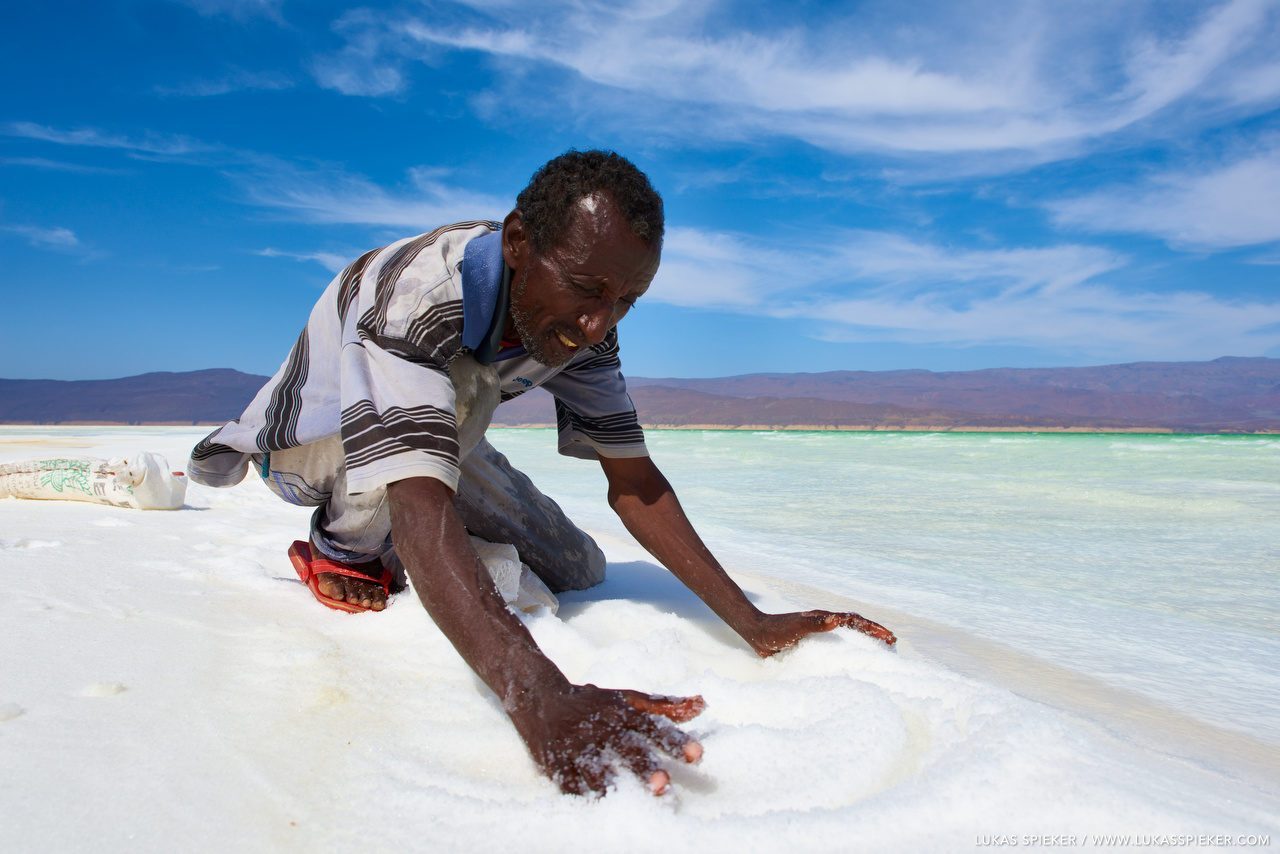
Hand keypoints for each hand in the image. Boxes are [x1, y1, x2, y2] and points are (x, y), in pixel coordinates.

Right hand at [509, 683, 704, 796]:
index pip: (652, 725)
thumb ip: (664, 706)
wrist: (541, 699)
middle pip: (626, 749)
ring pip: (596, 769)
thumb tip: (701, 704)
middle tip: (663, 784)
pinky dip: (583, 796)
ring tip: (627, 802)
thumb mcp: (627, 699)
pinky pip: (571, 784)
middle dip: (645, 767)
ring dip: (612, 785)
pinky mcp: (557, 763)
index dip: (674, 740)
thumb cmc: (593, 703)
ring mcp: (577, 747)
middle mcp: (601, 728)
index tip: (697, 754)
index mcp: (621, 711)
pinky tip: (599, 808)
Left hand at [746, 610, 896, 656]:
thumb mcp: (796, 627)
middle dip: (874, 633)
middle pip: (856, 626)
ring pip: (848, 636)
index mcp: (824, 618)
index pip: (854, 620)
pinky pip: (836, 647)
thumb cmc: (775, 630)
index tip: (889, 637)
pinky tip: (851, 665)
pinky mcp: (812, 643)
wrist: (756, 632)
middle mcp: (824, 624)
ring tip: (880, 653)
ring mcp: (819, 633)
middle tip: (892, 643)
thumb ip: (816, 623)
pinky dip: (849, 652)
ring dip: (864, 642)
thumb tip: (837, 619)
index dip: (873, 628)